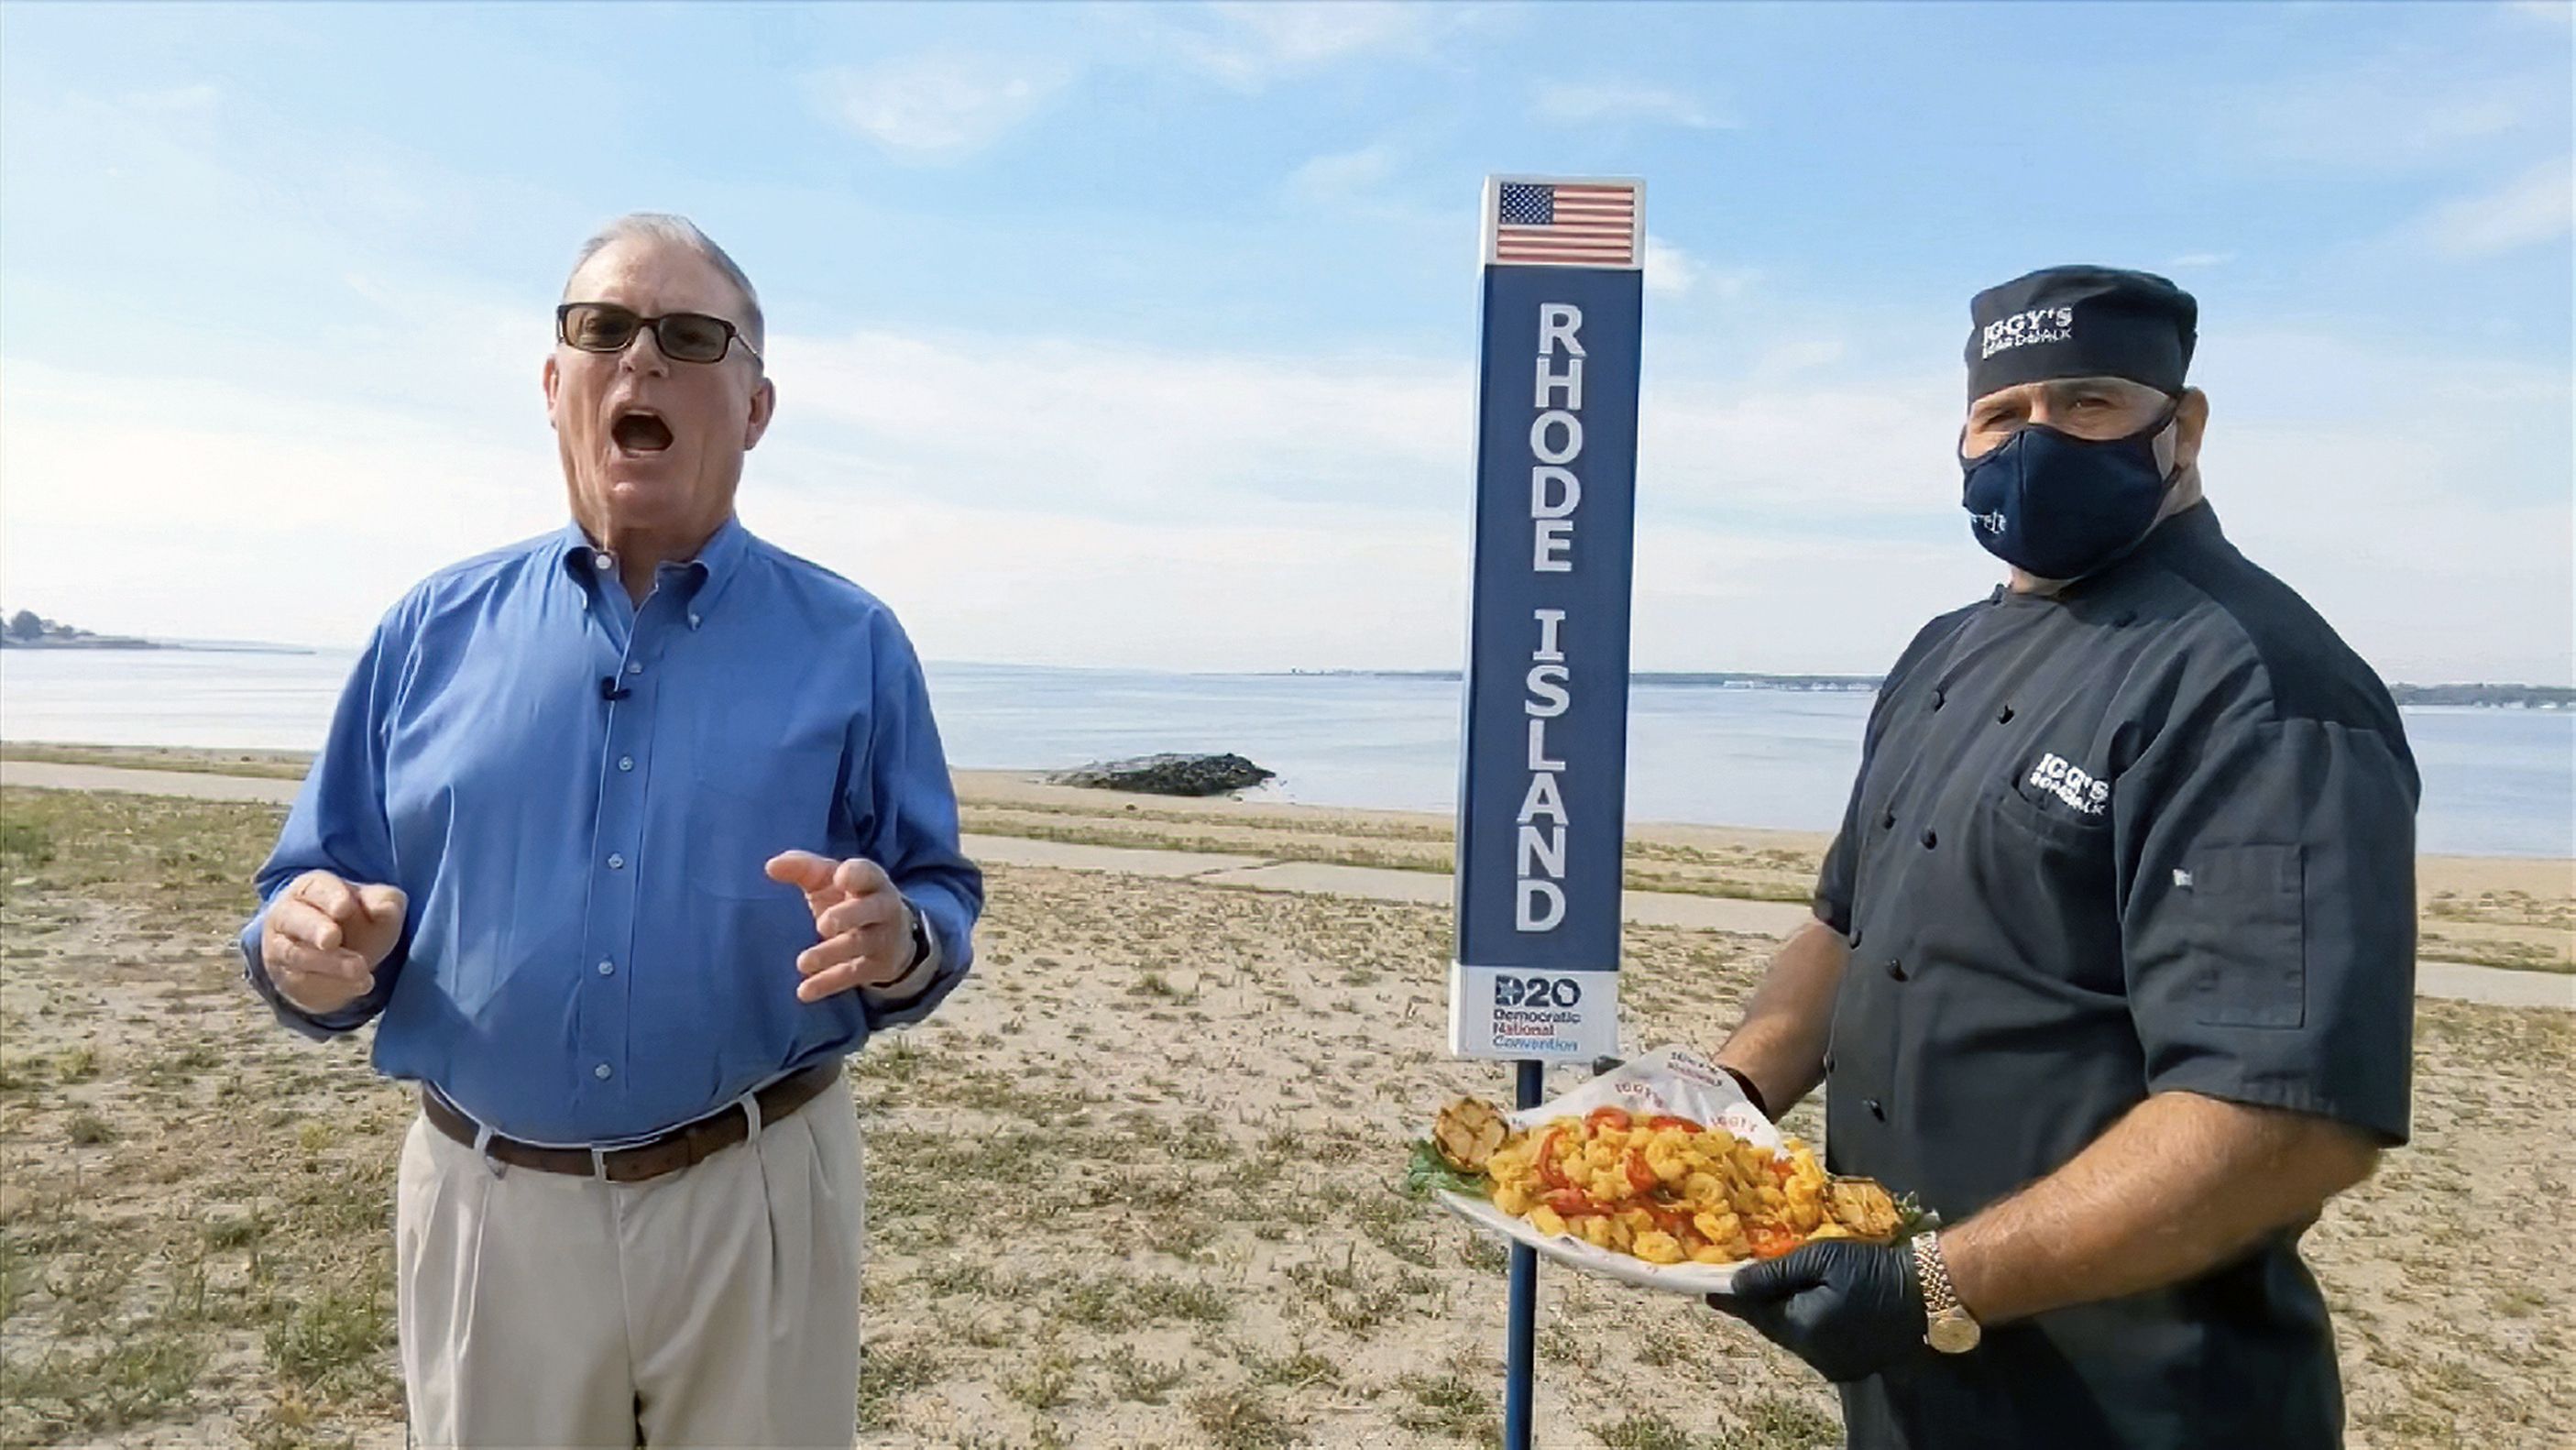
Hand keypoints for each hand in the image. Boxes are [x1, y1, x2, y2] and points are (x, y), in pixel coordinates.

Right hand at [261, 870, 406, 1016]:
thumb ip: (383, 901)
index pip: (316, 888)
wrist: (342, 958)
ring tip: (360, 969)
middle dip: (314, 929)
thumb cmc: (359, 920)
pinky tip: (361, 985)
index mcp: (311, 888)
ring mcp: (281, 948)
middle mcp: (288, 915)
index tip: (344, 907)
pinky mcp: (287, 979)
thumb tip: (385, 907)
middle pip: (292, 919)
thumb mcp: (377, 906)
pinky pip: (303, 983)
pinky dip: (333, 986)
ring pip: (297, 956)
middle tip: (332, 939)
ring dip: (330, 964)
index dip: (329, 897)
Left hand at [764, 851, 916, 1002]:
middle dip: (848, 916)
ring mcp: (882, 938)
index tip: (839, 878)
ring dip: (830, 953)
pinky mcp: (876, 967)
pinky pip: (851, 975)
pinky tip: (804, 992)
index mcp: (870, 881)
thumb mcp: (830, 880)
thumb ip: (803, 868)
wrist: (893, 936)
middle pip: (870, 909)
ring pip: (858, 945)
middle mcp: (882, 908)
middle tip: (823, 925)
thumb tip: (770, 866)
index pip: (867, 873)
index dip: (855, 875)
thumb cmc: (851, 898)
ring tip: (803, 963)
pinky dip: (828, 983)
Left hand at [1705, 1239, 1925, 1382]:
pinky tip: (1808, 1307)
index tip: (1708, 1291)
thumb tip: (1736, 1284)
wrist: (1925, 1293)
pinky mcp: (1850, 1366)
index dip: (1732, 1301)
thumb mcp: (1820, 1258)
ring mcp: (1834, 1365)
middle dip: (1759, 1306)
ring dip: (1784, 1316)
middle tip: (1741, 1286)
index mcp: (1804, 1328)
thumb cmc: (1871, 1268)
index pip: (1755, 1314)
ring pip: (1795, 1338)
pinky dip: (1807, 1327)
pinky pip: (1816, 1346)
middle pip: (1774, 1328)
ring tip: (1776, 1292)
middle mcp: (1815, 1354)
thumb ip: (1775, 1273)